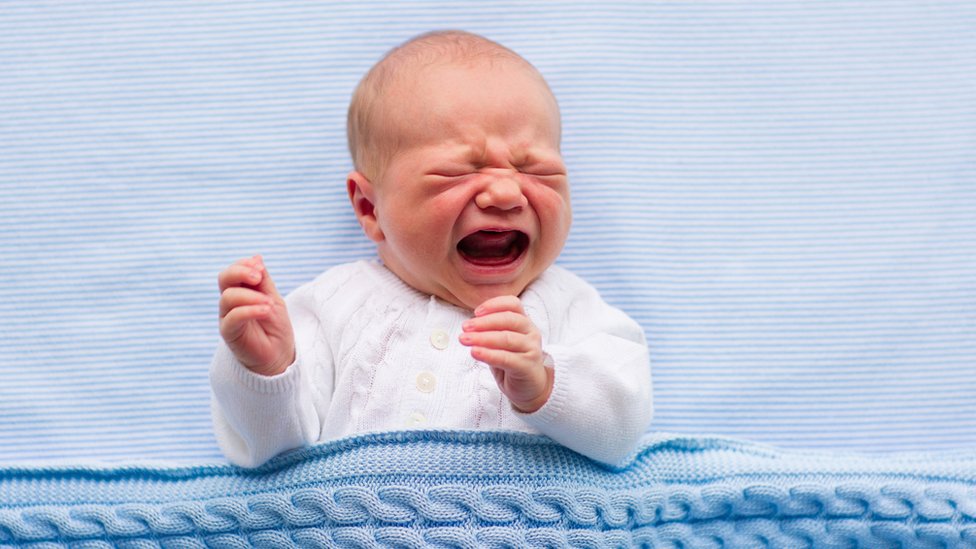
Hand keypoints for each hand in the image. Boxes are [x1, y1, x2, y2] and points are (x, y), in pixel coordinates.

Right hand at [217, 255, 294, 375]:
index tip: (260, 268)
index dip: (244, 265)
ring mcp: (228, 317)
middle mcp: (230, 302)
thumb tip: (256, 257)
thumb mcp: (273, 298)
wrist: (278, 355)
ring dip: (251, 296)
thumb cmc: (275, 327)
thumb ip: (263, 280)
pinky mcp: (229, 333)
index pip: (233, 270)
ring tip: (269, 304)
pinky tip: (265, 310)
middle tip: (258, 278)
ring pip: (228, 297)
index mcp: (241, 291)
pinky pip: (232, 317)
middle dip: (240, 272)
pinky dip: (249, 310)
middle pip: (224, 278)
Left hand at [459, 295, 552, 412]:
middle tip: (465, 327)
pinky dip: (489, 354)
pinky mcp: (528, 366)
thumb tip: (469, 327)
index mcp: (524, 322)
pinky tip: (475, 353)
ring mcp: (532, 349)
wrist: (530, 388)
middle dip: (484, 322)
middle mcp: (531, 332)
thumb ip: (490, 333)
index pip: (513, 304)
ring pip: (507, 338)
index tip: (476, 312)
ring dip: (483, 338)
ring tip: (464, 340)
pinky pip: (506, 358)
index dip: (494, 304)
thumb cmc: (512, 362)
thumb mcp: (500, 344)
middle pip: (509, 319)